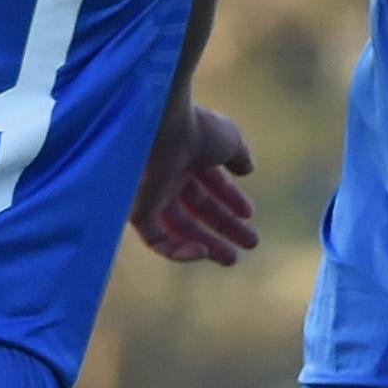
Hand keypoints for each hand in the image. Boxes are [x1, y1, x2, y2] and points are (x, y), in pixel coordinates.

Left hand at [131, 102, 259, 265]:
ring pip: (179, 228)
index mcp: (187, 154)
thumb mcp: (229, 138)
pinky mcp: (137, 212)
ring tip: (232, 259)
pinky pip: (156, 240)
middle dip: (225, 226)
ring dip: (206, 245)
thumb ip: (239, 155)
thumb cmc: (196, 128)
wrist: (161, 128)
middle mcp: (168, 175)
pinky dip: (178, 251)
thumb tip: (248, 170)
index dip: (231, 199)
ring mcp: (151, 194)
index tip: (250, 214)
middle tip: (251, 243)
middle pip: (198, 208)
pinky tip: (202, 252)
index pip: (209, 183)